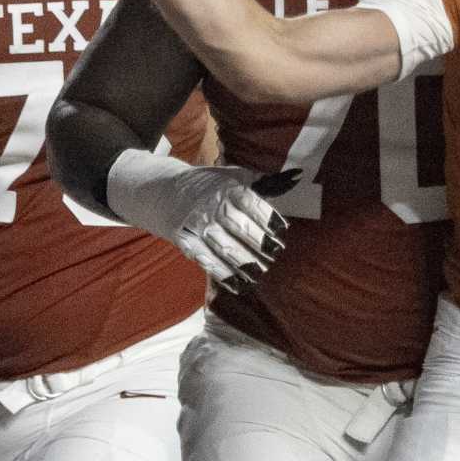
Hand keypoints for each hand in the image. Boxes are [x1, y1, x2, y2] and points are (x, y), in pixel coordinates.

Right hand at [111, 154, 296, 290]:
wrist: (164, 191)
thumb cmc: (209, 185)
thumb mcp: (233, 175)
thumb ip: (263, 182)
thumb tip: (295, 177)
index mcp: (226, 188)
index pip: (250, 202)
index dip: (267, 217)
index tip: (282, 232)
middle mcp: (211, 206)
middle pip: (238, 226)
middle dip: (258, 243)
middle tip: (274, 255)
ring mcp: (197, 225)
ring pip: (223, 247)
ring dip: (243, 263)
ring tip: (260, 274)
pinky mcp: (185, 241)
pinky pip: (204, 260)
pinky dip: (221, 274)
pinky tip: (238, 285)